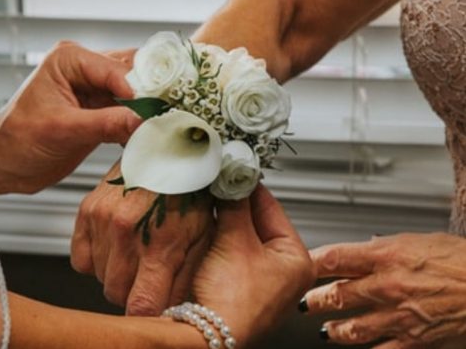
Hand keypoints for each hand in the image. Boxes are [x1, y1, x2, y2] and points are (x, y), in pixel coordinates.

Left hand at [0, 41, 141, 194]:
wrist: (4, 164)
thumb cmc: (17, 140)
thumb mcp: (62, 131)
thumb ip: (105, 123)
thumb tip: (142, 120)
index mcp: (70, 59)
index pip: (116, 69)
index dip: (138, 90)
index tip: (154, 113)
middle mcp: (85, 68)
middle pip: (132, 72)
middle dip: (148, 94)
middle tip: (163, 116)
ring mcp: (94, 88)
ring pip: (135, 91)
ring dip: (145, 109)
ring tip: (156, 127)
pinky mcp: (100, 109)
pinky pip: (129, 110)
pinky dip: (137, 122)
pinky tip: (142, 135)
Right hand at [71, 161, 213, 315]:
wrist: (170, 146)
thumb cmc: (191, 186)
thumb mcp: (203, 232)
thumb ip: (187, 273)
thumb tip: (176, 305)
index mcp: (159, 243)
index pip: (141, 307)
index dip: (148, 313)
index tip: (154, 305)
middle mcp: (125, 234)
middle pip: (116, 295)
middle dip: (134, 290)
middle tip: (150, 272)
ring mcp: (102, 221)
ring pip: (100, 277)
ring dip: (117, 272)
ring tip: (138, 248)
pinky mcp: (87, 211)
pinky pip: (81, 259)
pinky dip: (96, 258)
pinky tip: (116, 243)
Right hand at [193, 185, 314, 345]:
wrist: (205, 336)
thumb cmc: (233, 302)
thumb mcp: (234, 240)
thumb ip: (235, 204)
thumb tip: (234, 177)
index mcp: (297, 260)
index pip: (273, 208)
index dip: (251, 187)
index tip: (236, 171)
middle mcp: (284, 272)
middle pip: (257, 222)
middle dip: (236, 204)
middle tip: (220, 184)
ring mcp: (262, 280)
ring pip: (242, 236)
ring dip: (226, 219)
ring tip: (212, 201)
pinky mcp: (241, 286)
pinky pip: (232, 251)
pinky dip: (220, 237)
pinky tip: (208, 226)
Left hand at [303, 233, 465, 347]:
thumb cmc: (460, 260)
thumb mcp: (419, 240)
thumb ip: (387, 246)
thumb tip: (367, 246)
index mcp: (386, 256)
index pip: (335, 258)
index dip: (312, 262)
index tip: (300, 265)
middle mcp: (387, 286)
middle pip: (337, 294)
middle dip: (315, 300)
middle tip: (303, 302)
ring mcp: (398, 316)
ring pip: (353, 327)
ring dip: (334, 330)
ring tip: (325, 330)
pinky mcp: (414, 340)